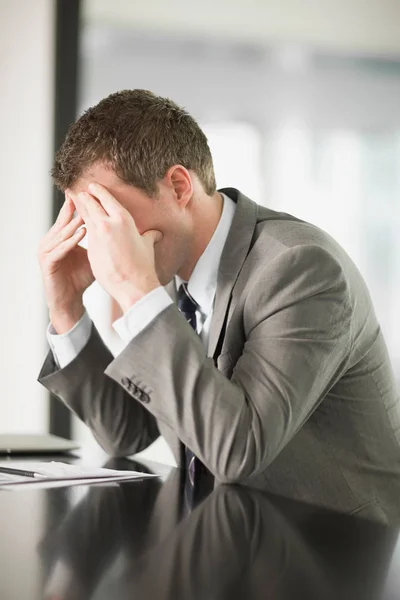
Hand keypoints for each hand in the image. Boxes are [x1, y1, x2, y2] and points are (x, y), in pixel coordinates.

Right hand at [37, 194, 94, 332]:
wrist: (70, 299)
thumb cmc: (81, 276)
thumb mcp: (94, 254)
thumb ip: (103, 240)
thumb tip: (126, 230)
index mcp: (61, 237)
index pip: (70, 216)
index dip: (80, 203)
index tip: (91, 190)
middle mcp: (51, 241)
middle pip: (64, 220)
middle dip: (75, 208)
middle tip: (86, 194)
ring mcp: (47, 252)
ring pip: (61, 233)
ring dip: (74, 223)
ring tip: (88, 214)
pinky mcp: (48, 264)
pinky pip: (59, 250)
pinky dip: (70, 241)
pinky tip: (82, 234)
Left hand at [69, 183, 161, 311]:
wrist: (133, 285)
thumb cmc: (142, 266)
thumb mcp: (147, 246)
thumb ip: (148, 236)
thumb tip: (156, 233)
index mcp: (123, 219)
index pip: (107, 198)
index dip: (97, 191)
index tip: (91, 186)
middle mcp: (108, 224)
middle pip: (91, 204)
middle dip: (83, 197)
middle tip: (77, 192)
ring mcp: (97, 236)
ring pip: (84, 217)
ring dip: (79, 210)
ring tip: (73, 204)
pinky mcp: (90, 249)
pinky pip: (84, 234)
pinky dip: (79, 228)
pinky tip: (77, 227)